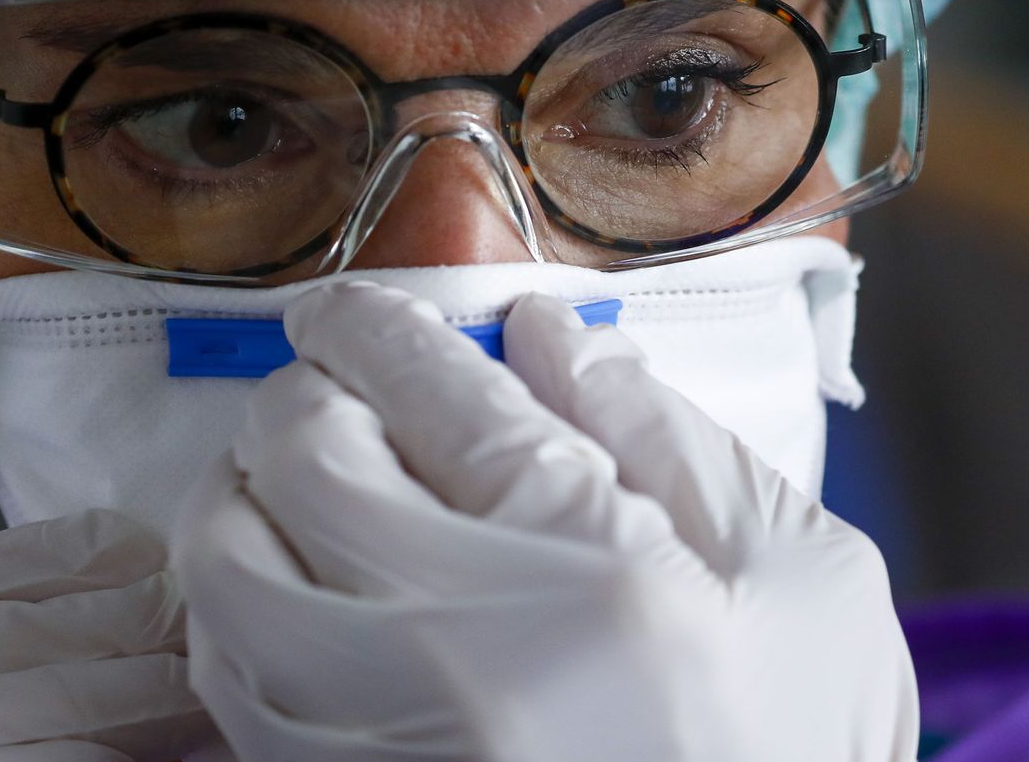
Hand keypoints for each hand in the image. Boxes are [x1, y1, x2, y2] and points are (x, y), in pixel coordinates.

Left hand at [172, 281, 916, 760]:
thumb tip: (548, 334)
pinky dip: (238, 604)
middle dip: (304, 395)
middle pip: (299, 463)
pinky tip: (296, 589)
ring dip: (244, 493)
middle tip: (338, 392)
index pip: (436, 394)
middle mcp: (462, 665)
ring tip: (301, 482)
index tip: (353, 311)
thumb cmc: (797, 752)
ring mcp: (380, 752)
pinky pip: (226, 682)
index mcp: (597, 581)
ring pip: (224, 570)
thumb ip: (672, 442)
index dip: (374, 325)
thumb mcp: (803, 583)